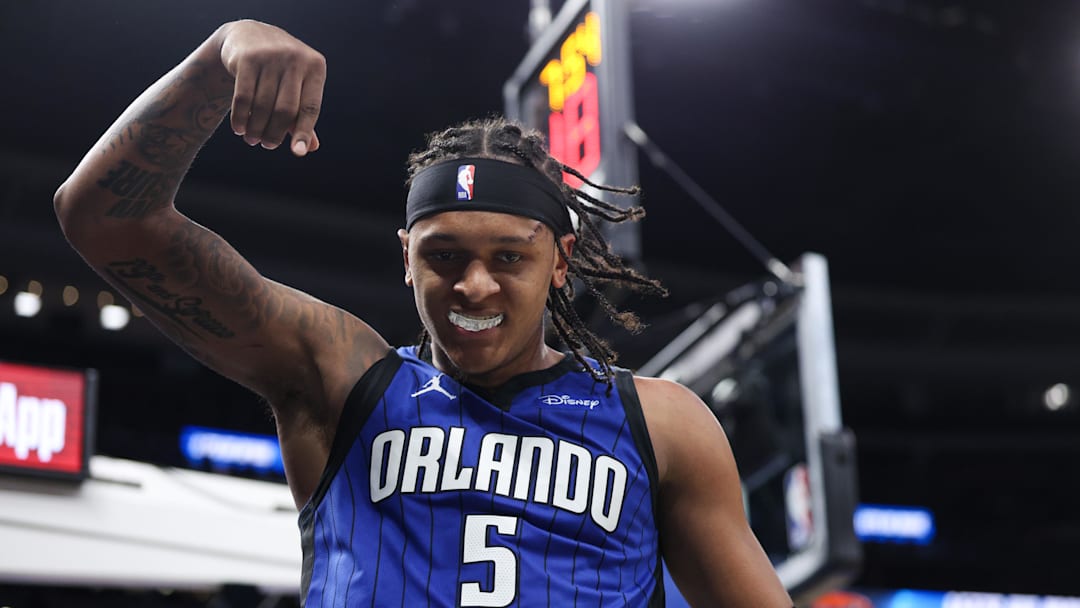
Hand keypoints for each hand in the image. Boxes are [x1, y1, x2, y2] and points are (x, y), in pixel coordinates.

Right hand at [217, 20, 325, 155]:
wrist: (249, 35)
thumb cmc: (280, 69)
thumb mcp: (297, 86)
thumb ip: (303, 115)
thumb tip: (311, 148)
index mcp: (315, 67)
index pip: (311, 108)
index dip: (304, 132)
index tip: (298, 153)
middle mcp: (295, 59)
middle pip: (285, 110)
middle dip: (274, 134)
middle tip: (266, 145)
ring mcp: (270, 56)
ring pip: (262, 106)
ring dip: (255, 129)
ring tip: (251, 139)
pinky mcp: (247, 58)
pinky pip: (243, 97)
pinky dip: (240, 118)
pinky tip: (239, 128)